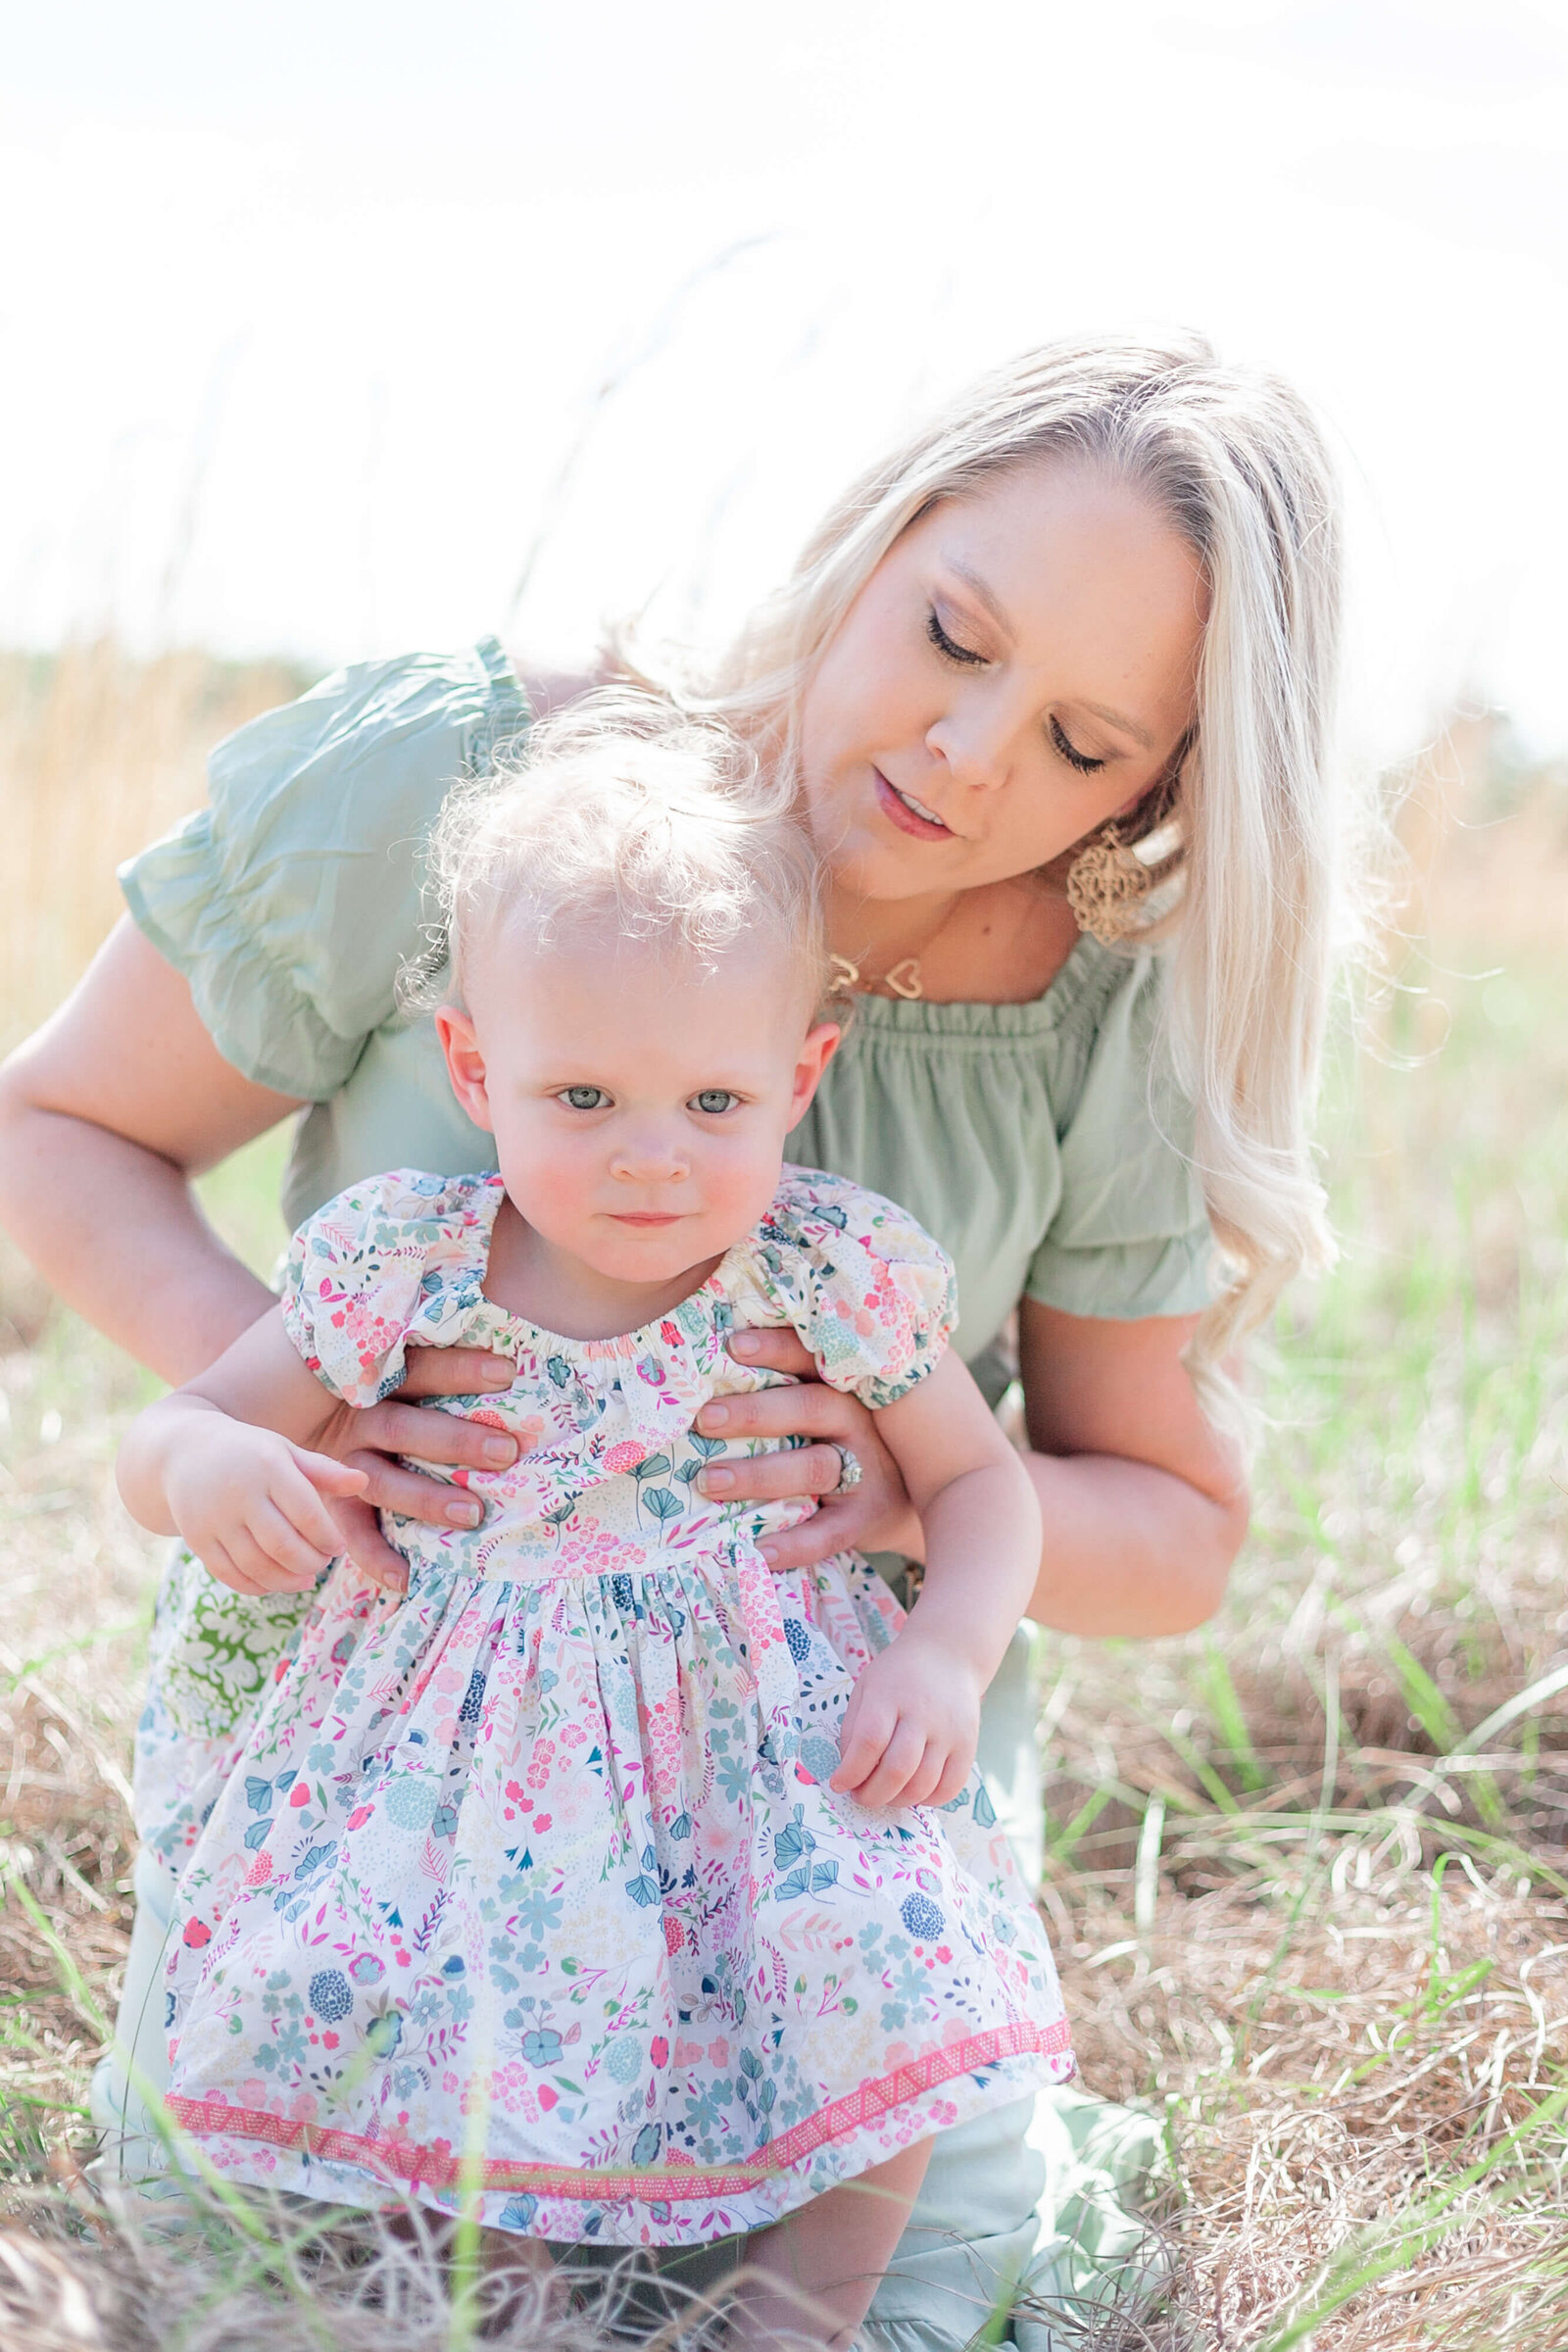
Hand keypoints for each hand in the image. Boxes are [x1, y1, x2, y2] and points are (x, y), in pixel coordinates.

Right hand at [165, 1419, 368, 1597]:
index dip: (328, 1538)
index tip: (338, 1547)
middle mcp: (239, 1493)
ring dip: (287, 1580)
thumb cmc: (249, 1452)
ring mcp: (214, 1519)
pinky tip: (275, 1583)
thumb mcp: (285, 1451)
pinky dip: (256, 1586)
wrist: (184, 1452)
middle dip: (310, 1562)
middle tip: (322, 1564)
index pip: (306, 1513)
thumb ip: (324, 1470)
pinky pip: (230, 1574)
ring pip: (256, 1565)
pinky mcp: (197, 1539)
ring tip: (305, 1578)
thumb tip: (363, 1482)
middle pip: (283, 1545)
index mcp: (267, 1466)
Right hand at [308, 1345, 521, 1594]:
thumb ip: (432, 1349)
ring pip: (383, 1481)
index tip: (508, 1373)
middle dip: (456, 1442)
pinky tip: (405, 1579)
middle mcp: (359, 1418)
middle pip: (406, 1428)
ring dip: (427, 1499)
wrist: (281, 1399)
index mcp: (378, 1379)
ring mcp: (343, 1461)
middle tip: (506, 1453)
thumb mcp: (390, 1358)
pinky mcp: (331, 1499)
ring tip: (473, 1514)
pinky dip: (375, 1557)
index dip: (461, 1369)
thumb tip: (497, 1331)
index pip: (422, 1369)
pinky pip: (351, 1531)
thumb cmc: (370, 1381)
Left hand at [692, 1332, 919, 1571]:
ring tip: (709, 1481)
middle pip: (809, 1409)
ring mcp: (864, 1473)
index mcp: (844, 1388)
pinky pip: (826, 1534)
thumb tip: (712, 1364)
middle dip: (754, 1413)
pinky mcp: (863, 1520)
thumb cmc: (847, 1439)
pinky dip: (792, 1545)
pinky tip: (757, 1551)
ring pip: (812, 1469)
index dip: (776, 1349)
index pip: (811, 1360)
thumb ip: (789, 1387)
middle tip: (705, 1419)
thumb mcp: (833, 1405)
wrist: (916, 1496)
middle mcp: (858, 1424)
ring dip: (758, 1474)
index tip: (734, 1345)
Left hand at [829, 1632, 979, 1809]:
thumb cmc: (898, 1675)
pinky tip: (913, 1793)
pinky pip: (950, 1787)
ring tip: (885, 1795)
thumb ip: (853, 1728)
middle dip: (873, 1794)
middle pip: (898, 1768)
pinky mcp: (968, 1744)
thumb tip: (849, 1772)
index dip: (851, 1771)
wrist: (947, 1655)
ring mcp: (949, 1731)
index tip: (838, 1784)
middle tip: (860, 1797)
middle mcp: (922, 1713)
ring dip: (897, 1801)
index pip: (870, 1742)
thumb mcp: (867, 1688)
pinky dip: (928, 1800)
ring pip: (923, 1783)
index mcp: (889, 1695)